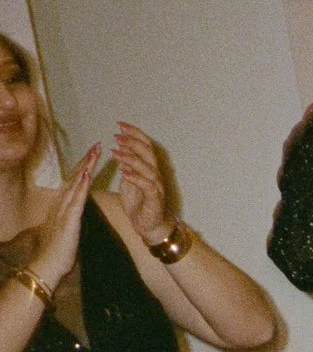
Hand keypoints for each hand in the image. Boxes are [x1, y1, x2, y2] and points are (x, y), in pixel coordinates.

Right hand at [30, 143, 102, 288]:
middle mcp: (60, 203)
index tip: (94, 154)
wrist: (47, 264)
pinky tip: (86, 175)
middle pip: (75, 177)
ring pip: (75, 184)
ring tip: (95, 153)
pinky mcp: (67, 221)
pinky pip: (75, 200)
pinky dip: (81, 187)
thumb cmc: (58, 250)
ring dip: (85, 167)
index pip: (75, 182)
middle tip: (97, 145)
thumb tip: (78, 208)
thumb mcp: (68, 228)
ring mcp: (63, 210)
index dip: (84, 167)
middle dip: (86, 160)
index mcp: (62, 205)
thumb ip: (72, 215)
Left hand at [112, 123, 171, 244]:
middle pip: (148, 153)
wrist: (150, 227)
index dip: (135, 134)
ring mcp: (157, 188)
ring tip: (116, 152)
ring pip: (148, 168)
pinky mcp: (155, 200)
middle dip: (133, 142)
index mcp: (149, 169)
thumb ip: (128, 166)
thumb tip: (120, 149)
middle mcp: (155, 176)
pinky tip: (124, 172)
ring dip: (132, 158)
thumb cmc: (141, 204)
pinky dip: (137, 178)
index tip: (120, 124)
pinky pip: (148, 186)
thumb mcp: (130, 180)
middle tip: (117, 136)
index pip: (146, 146)